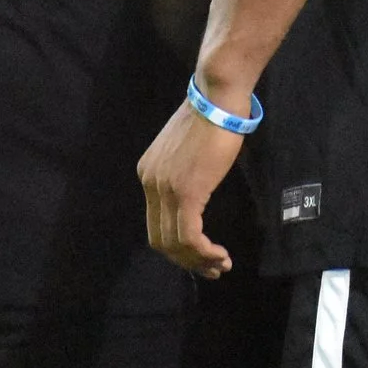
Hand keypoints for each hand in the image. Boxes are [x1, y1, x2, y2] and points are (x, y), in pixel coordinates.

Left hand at [138, 98, 243, 279]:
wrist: (218, 99)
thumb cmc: (212, 118)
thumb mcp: (188, 150)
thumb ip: (184, 173)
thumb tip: (196, 193)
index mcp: (148, 174)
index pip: (155, 224)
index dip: (177, 247)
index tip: (201, 254)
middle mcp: (150, 183)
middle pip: (160, 239)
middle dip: (186, 261)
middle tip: (212, 269)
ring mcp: (166, 188)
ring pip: (175, 243)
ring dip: (198, 260)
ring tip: (220, 265)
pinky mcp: (186, 192)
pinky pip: (190, 236)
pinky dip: (204, 251)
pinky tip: (220, 254)